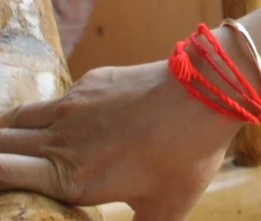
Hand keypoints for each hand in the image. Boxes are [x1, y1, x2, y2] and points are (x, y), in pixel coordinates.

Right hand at [0, 61, 240, 220]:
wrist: (210, 90)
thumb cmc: (189, 154)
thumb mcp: (166, 210)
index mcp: (71, 178)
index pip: (2, 175)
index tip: (2, 190)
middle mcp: (61, 142)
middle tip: (4, 173)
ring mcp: (72, 108)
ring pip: (13, 121)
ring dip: (4, 137)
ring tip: (7, 149)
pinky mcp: (88, 84)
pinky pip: (48, 103)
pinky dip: (35, 117)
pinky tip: (45, 127)